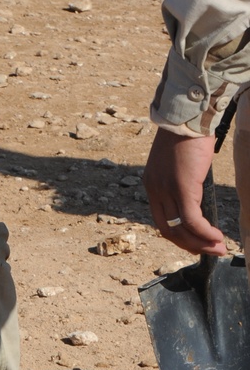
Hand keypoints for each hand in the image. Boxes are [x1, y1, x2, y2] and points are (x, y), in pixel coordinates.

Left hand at [142, 127, 225, 254]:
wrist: (189, 118)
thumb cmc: (188, 136)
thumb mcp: (179, 164)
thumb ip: (182, 182)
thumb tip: (197, 198)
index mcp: (152, 184)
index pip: (161, 220)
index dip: (178, 236)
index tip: (195, 243)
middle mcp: (154, 190)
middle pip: (168, 230)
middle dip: (190, 245)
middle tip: (210, 251)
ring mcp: (166, 190)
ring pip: (181, 229)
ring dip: (200, 243)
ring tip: (218, 248)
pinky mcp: (182, 188)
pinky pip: (193, 220)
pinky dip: (205, 232)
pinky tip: (217, 237)